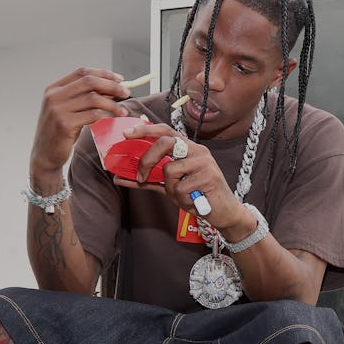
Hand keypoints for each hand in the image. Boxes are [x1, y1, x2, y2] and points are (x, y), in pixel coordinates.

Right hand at [30, 68, 130, 175]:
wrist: (45, 155)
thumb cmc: (60, 132)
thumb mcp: (70, 111)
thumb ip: (86, 98)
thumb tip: (112, 88)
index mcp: (54, 89)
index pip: (82, 72)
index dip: (103, 74)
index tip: (120, 79)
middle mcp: (54, 96)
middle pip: (89, 82)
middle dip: (112, 85)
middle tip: (126, 92)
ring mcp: (58, 110)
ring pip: (93, 99)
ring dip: (112, 104)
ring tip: (123, 112)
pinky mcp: (64, 125)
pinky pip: (92, 115)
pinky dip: (106, 116)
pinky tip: (112, 120)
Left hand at [119, 123, 249, 231]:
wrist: (224, 213)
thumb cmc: (197, 196)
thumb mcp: (170, 187)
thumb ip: (147, 180)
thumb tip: (119, 178)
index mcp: (188, 148)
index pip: (166, 131)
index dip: (145, 130)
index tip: (126, 134)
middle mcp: (198, 150)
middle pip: (165, 142)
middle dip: (148, 159)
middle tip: (140, 176)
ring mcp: (205, 162)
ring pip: (170, 170)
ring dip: (170, 188)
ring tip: (183, 195)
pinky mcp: (210, 177)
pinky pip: (180, 188)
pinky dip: (182, 199)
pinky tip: (193, 201)